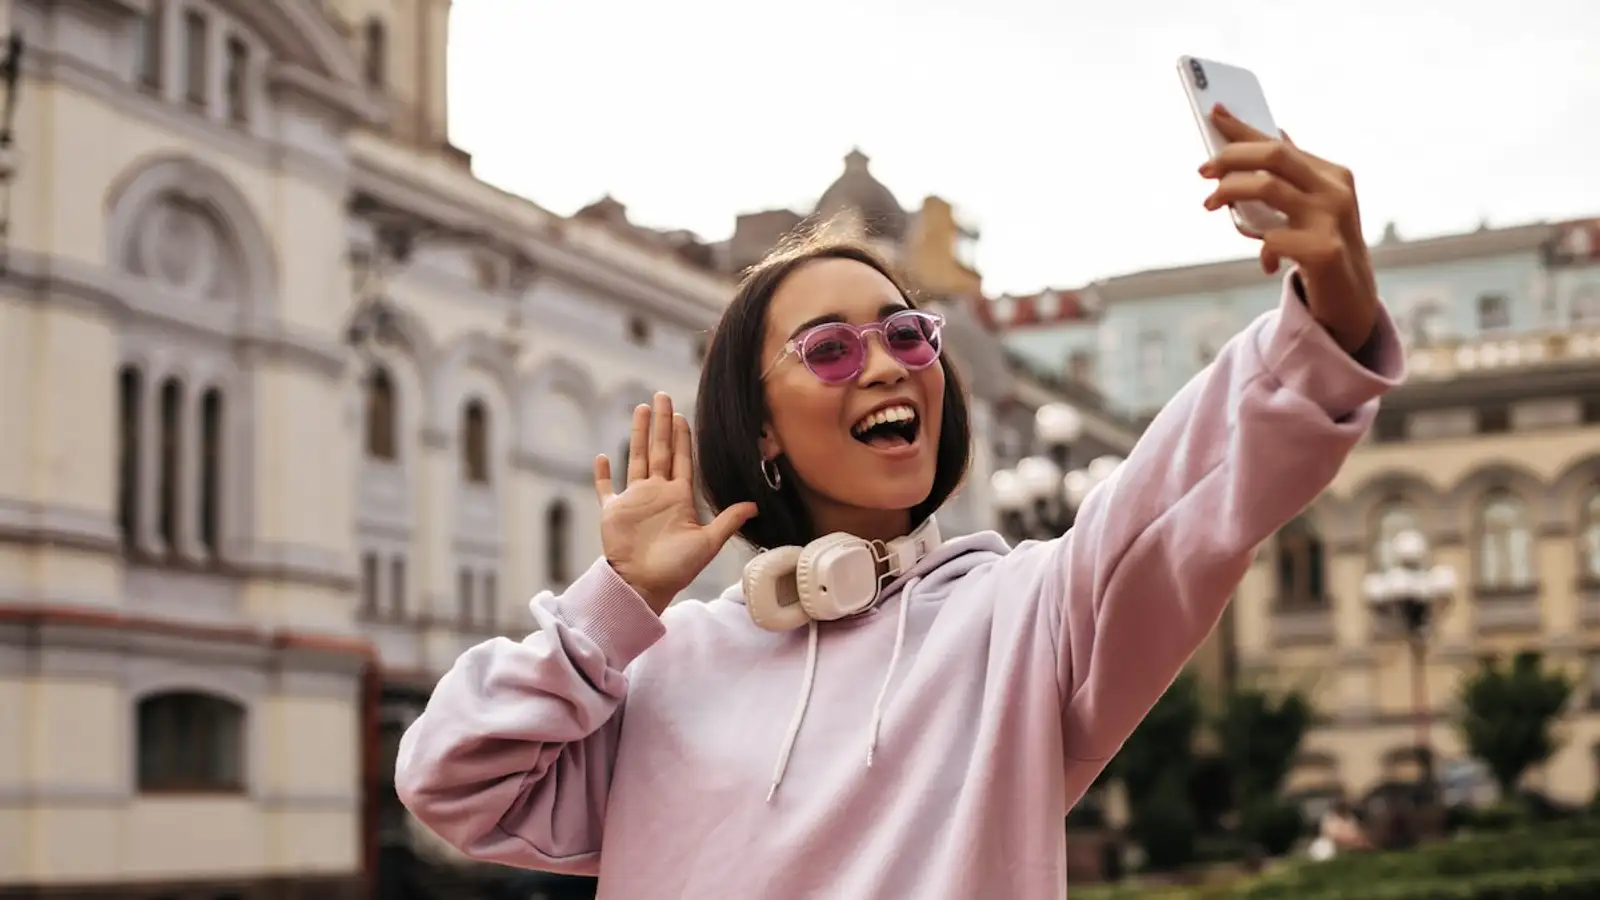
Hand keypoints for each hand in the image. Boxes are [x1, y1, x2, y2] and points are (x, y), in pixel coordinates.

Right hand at [594, 392, 756, 614]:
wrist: (644, 586)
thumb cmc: (677, 569)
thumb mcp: (707, 542)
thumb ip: (727, 520)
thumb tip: (755, 505)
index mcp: (679, 497)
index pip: (682, 459)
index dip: (683, 437)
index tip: (682, 414)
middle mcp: (657, 493)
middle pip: (659, 450)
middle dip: (661, 423)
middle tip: (661, 396)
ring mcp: (634, 500)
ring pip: (635, 458)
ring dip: (637, 435)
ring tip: (640, 410)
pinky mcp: (613, 511)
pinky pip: (606, 488)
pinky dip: (603, 474)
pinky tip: (601, 457)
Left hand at [1199, 105, 1379, 354]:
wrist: (1352, 300)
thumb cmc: (1322, 246)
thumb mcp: (1309, 208)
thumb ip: (1290, 177)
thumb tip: (1270, 134)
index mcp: (1332, 174)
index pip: (1279, 143)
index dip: (1243, 128)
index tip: (1212, 111)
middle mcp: (1336, 191)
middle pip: (1274, 156)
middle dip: (1231, 157)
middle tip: (1202, 171)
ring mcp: (1333, 220)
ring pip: (1267, 189)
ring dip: (1230, 192)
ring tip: (1211, 204)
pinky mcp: (1325, 251)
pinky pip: (1273, 238)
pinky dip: (1262, 248)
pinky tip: (1267, 263)